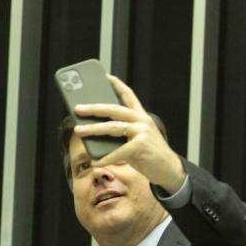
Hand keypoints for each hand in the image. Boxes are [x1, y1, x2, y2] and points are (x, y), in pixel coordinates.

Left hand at [73, 75, 186, 193]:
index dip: (117, 84)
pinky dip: (105, 158)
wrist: (168, 169)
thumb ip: (120, 133)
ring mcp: (142, 131)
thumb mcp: (134, 138)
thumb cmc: (148, 153)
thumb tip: (94, 132)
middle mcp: (142, 120)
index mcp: (140, 116)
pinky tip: (95, 161)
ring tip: (78, 130)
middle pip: (114, 109)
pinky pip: (118, 151)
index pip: (128, 94)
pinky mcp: (142, 145)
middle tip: (77, 108)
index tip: (104, 76)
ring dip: (93, 129)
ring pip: (112, 127)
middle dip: (94, 108)